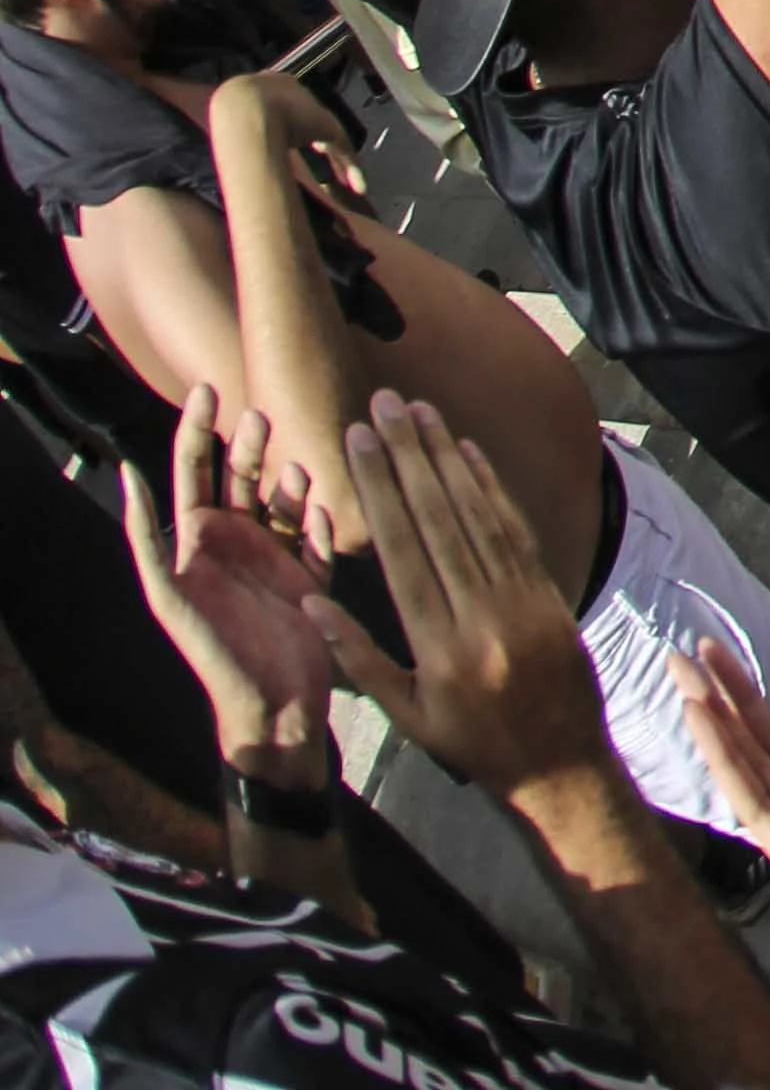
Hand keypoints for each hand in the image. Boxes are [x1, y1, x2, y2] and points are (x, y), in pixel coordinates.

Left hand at [120, 391, 338, 777]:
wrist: (269, 702)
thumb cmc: (212, 651)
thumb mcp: (167, 594)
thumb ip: (147, 538)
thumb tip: (127, 474)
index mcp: (197, 542)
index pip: (194, 472)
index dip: (198, 429)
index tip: (207, 388)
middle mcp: (236, 541)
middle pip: (242, 475)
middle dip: (249, 443)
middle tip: (259, 416)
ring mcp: (275, 555)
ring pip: (285, 498)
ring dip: (289, 480)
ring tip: (295, 470)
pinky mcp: (311, 573)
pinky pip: (318, 534)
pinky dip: (319, 518)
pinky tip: (321, 510)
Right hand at [320, 400, 605, 803]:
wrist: (561, 761)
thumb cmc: (471, 743)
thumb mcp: (405, 714)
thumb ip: (359, 658)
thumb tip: (308, 604)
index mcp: (438, 643)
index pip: (402, 551)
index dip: (379, 491)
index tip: (358, 442)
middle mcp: (480, 612)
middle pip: (438, 519)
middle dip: (408, 457)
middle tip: (385, 404)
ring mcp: (520, 597)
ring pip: (477, 515)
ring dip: (447, 459)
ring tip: (422, 411)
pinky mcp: (548, 590)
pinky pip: (516, 530)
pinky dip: (492, 487)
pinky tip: (469, 451)